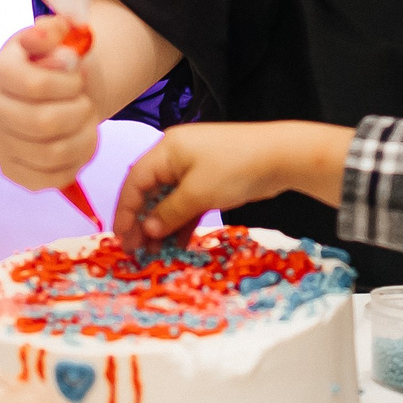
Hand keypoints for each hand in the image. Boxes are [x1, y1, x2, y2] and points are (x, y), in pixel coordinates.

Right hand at [0, 15, 100, 190]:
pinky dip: (77, 162)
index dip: (69, 83)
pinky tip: (80, 143)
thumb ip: (58, 29)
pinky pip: (52, 178)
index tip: (79, 77)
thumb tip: (57, 30)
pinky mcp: (12, 170)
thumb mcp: (57, 38)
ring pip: (52, 153)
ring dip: (84, 137)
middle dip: (79, 112)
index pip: (35, 85)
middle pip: (44, 122)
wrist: (50, 92)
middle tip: (85, 102)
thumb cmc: (54, 64)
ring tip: (87, 122)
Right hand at [111, 120, 352, 243]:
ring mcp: (193, 168)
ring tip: (156, 252)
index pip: (134, 181)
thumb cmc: (234, 168)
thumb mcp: (197, 193)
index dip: (125, 211)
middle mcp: (175, 157)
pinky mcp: (209, 180)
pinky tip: (177, 243)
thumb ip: (168, 213)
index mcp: (166, 150)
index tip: (121, 239)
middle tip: (137, 251)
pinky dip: (181, 221)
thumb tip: (147, 229)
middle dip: (142, 221)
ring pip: (168, 199)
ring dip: (161, 225)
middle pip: (149, 191)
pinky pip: (187, 202)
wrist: (281, 156)